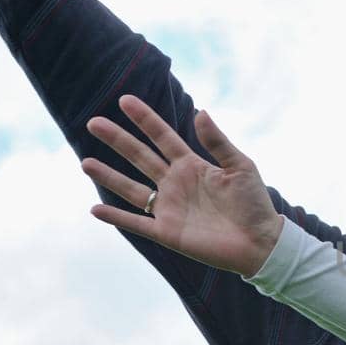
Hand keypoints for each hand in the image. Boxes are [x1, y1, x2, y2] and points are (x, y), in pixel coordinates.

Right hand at [82, 96, 285, 278]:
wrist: (260, 243)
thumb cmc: (254, 203)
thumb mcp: (240, 166)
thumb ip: (218, 142)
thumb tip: (200, 111)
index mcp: (192, 165)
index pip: (162, 137)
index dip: (145, 119)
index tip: (124, 101)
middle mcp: (175, 183)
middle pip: (140, 157)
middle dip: (117, 140)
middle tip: (93, 123)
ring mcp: (169, 208)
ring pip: (131, 189)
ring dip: (108, 177)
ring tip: (85, 163)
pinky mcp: (167, 232)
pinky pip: (136, 223)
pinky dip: (116, 218)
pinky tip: (94, 210)